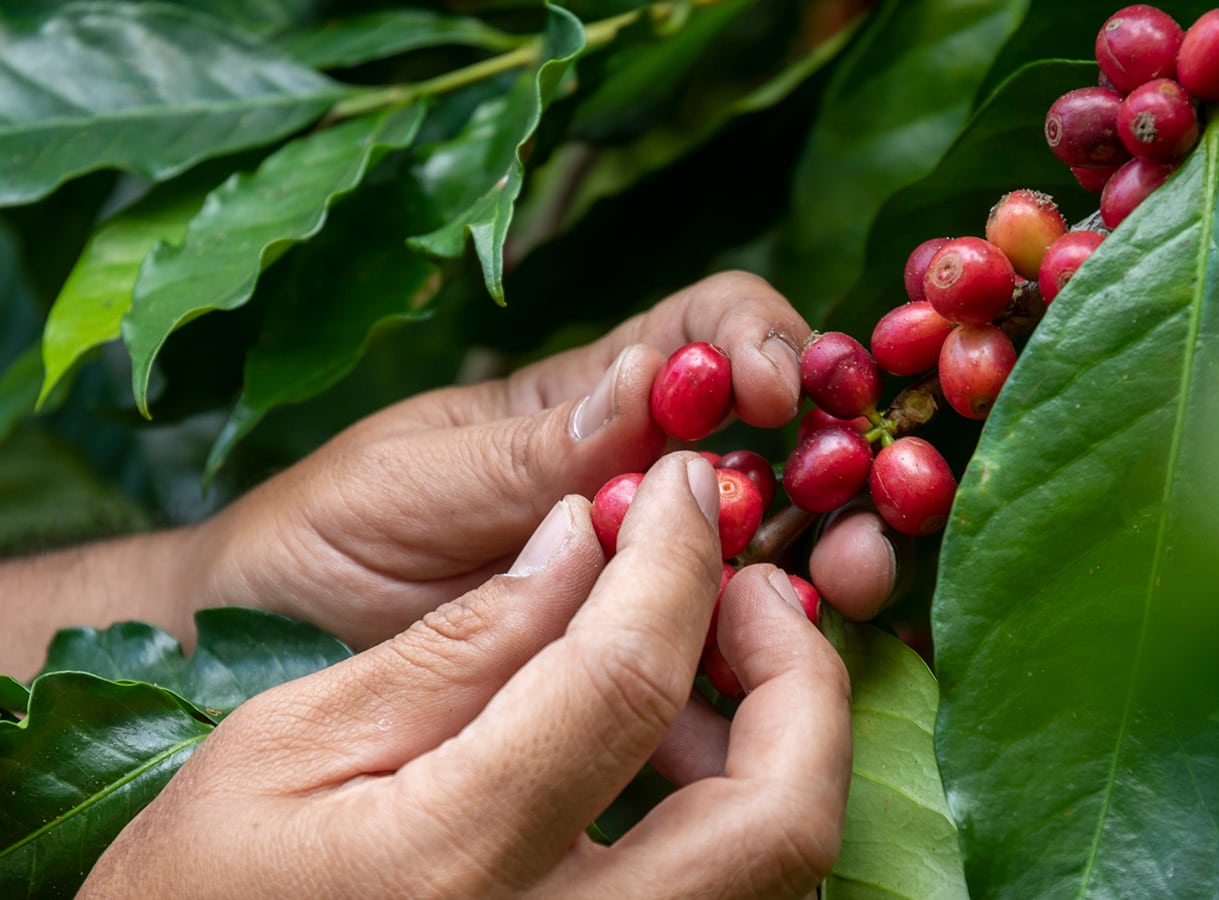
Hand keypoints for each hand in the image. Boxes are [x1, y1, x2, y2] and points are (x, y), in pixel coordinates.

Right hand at [82, 456, 850, 897]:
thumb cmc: (194, 883)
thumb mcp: (287, 743)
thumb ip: (458, 646)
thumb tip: (584, 536)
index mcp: (453, 868)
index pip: (627, 681)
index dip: (674, 561)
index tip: (684, 487)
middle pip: (778, 815)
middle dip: (799, 674)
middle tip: (742, 586)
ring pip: (776, 865)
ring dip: (777, 737)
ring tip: (697, 645)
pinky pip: (728, 891)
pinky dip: (733, 799)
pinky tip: (664, 741)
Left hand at [196, 271, 896, 648]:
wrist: (248, 658)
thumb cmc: (313, 541)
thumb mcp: (408, 481)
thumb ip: (529, 450)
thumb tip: (658, 381)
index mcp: (582, 406)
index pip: (705, 330)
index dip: (761, 341)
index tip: (774, 394)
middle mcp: (631, 487)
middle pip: (771, 451)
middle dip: (836, 472)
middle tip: (852, 524)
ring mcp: (635, 583)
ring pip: (766, 560)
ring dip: (824, 571)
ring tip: (839, 595)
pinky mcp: (621, 674)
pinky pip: (710, 667)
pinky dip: (757, 676)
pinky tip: (768, 701)